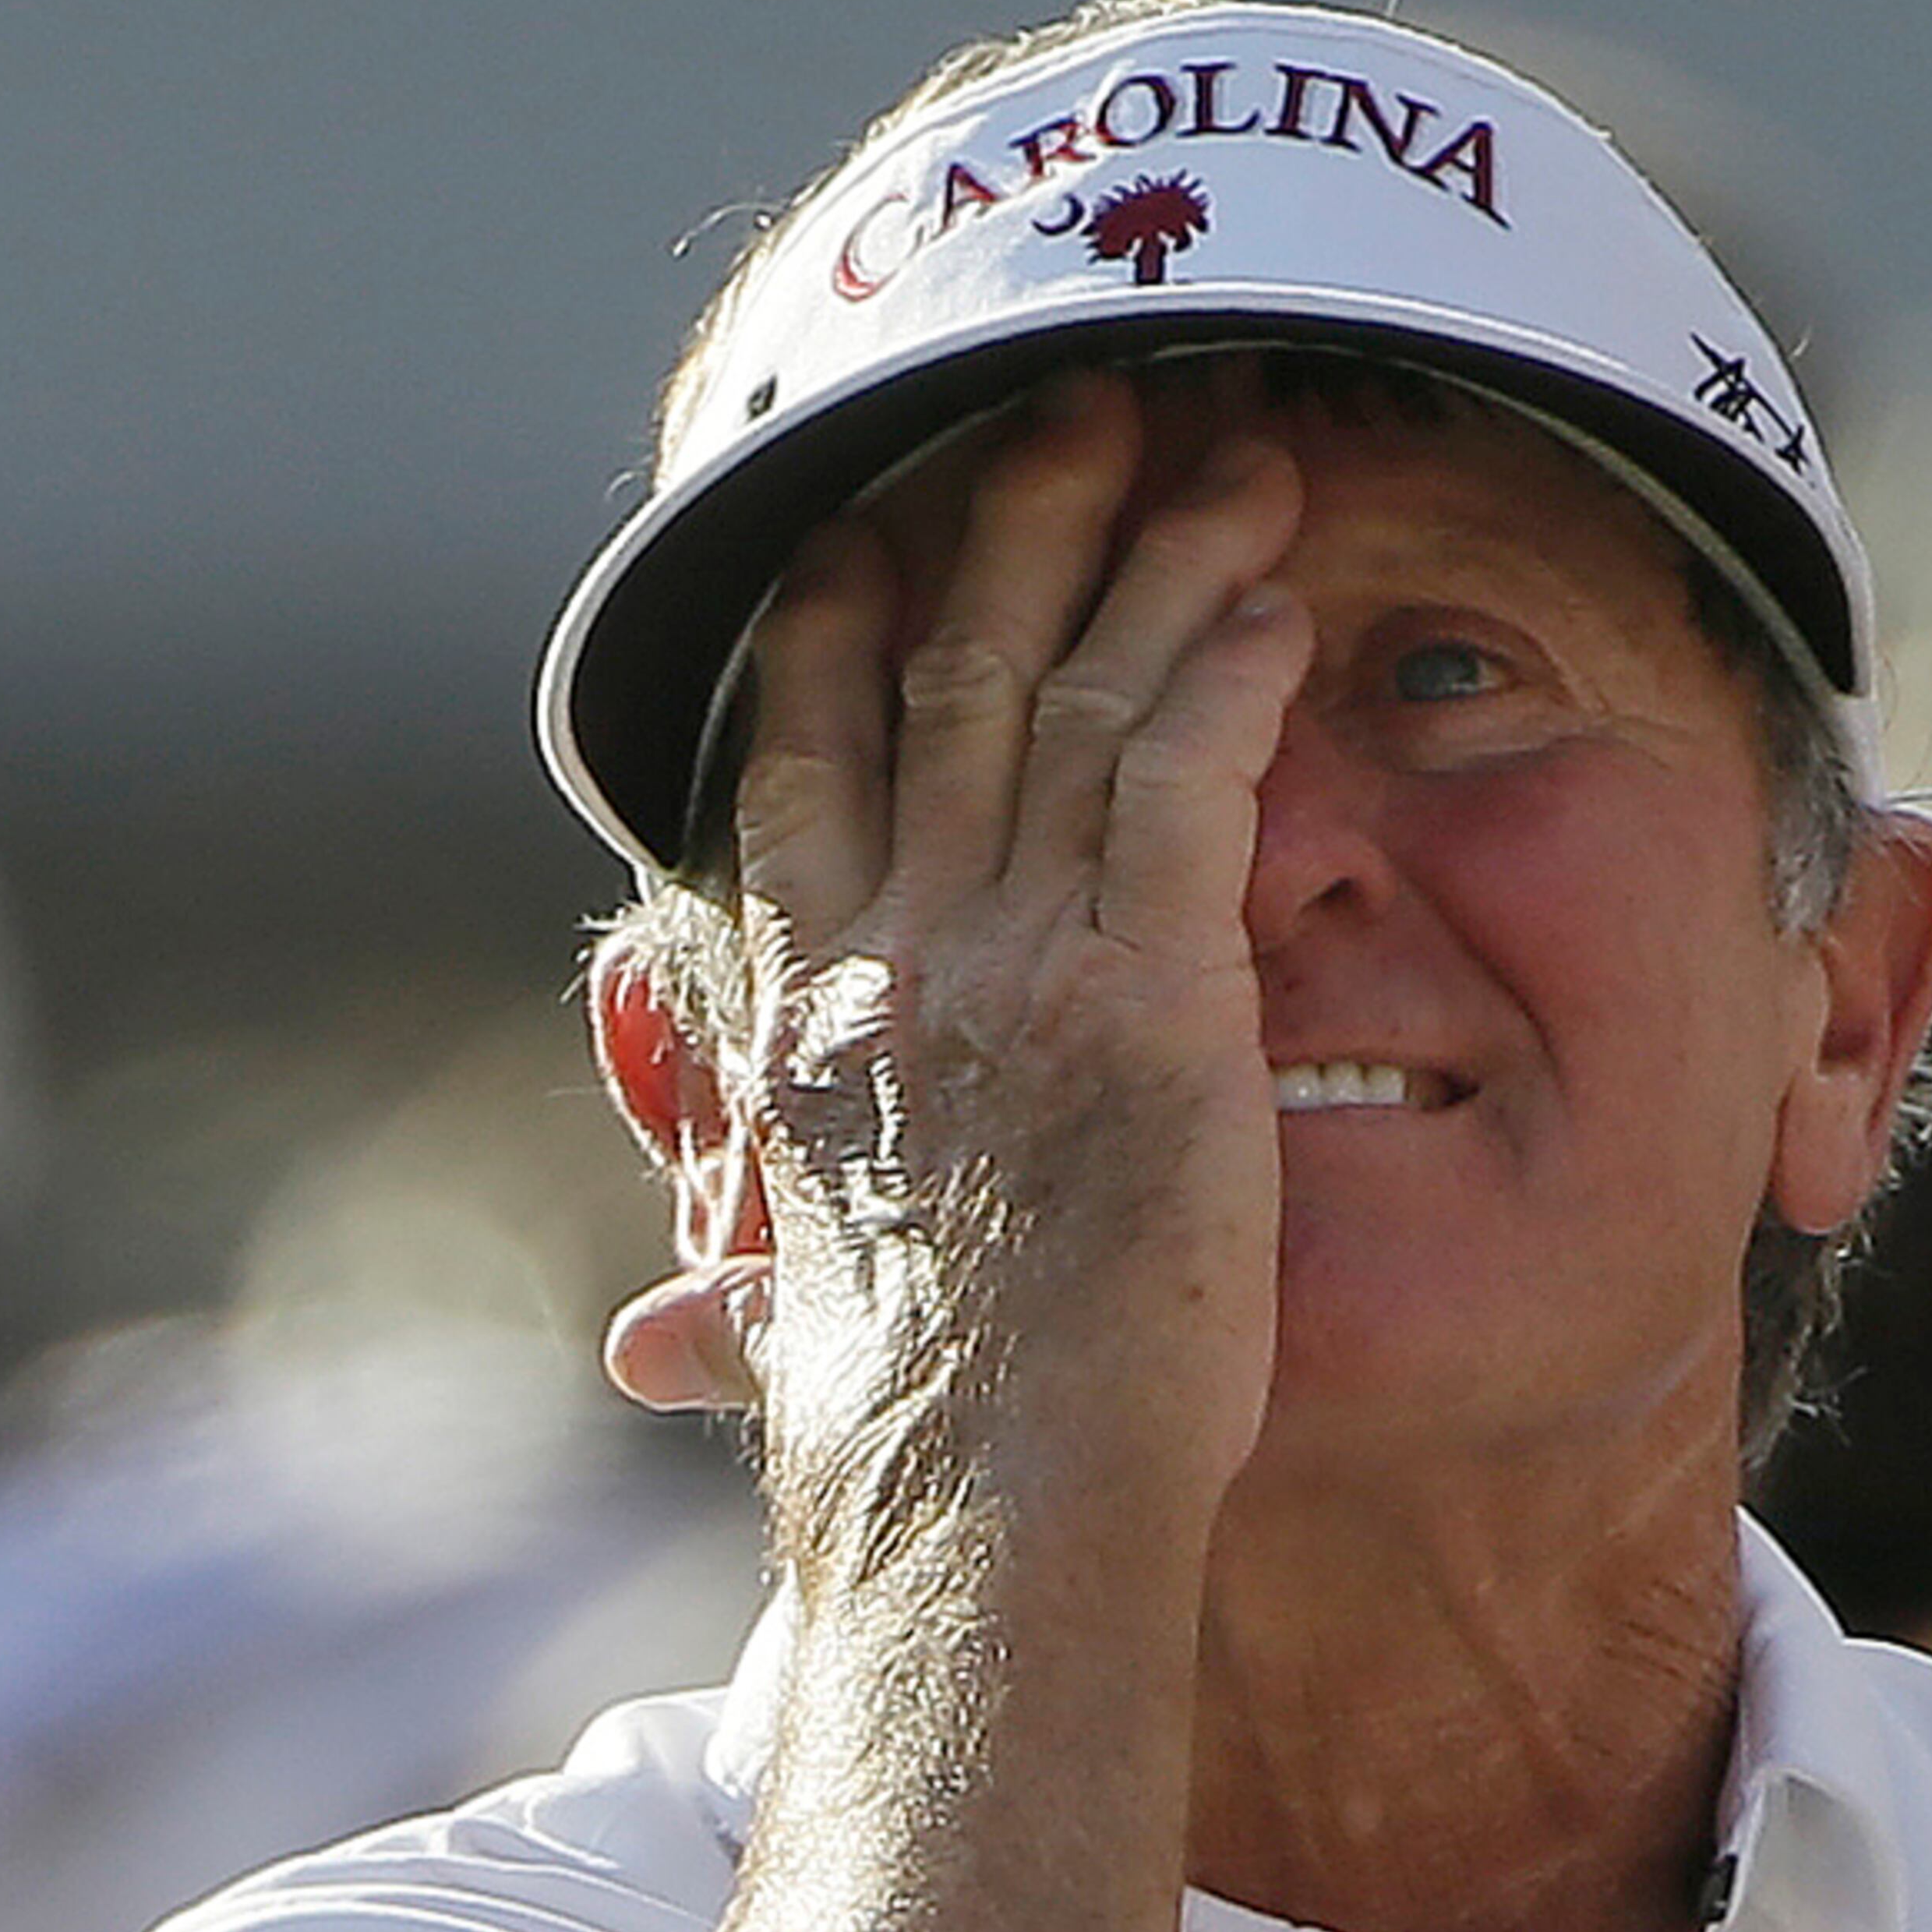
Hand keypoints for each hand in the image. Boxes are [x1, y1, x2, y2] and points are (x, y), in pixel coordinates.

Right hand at [731, 371, 1312, 1582]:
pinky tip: (1272, 600)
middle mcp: (895, 965)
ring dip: (1146, 563)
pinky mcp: (1146, 1001)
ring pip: (1070, 704)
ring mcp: (1014, 968)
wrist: (983, 1518)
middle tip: (1064, 413)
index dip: (826, 640)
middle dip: (1003, 534)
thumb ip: (745, 1270)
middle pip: (942, 688)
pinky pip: (1181, 785)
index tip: (856, 539)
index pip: (801, 783)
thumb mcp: (790, 1327)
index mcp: (812, 1031)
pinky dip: (1224, 679)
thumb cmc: (910, 1454)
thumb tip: (659, 1332)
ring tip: (1218, 454)